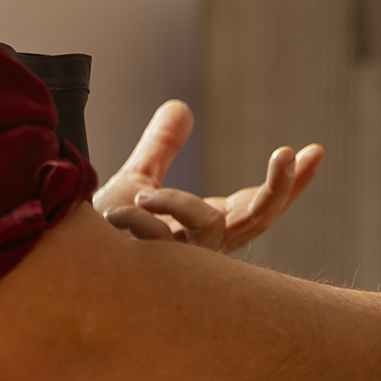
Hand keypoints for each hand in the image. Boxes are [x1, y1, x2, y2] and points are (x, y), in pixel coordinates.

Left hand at [93, 100, 321, 252]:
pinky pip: (165, 240)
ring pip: (211, 226)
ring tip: (144, 193)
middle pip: (260, 219)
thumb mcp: (137, 179)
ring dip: (180, 204)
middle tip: (288, 152)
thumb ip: (161, 147)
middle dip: (280, 187)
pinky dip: (143, 221)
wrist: (67, 266)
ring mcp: (190, 262)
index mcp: (211, 226)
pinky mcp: (164, 273)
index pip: (261, 203)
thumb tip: (181, 107)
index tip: (314, 150)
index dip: (290, 181)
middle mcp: (209, 247)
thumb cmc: (103, 232)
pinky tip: (119, 212)